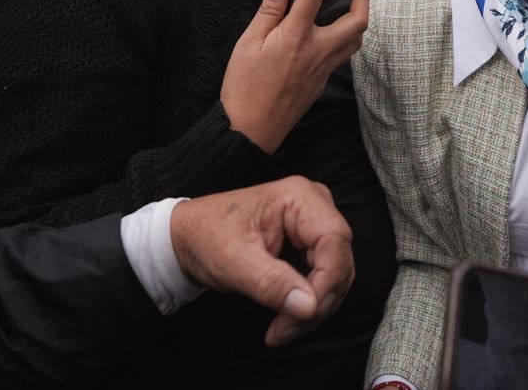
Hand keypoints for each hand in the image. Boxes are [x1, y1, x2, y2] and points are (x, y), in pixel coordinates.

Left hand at [170, 176, 353, 347]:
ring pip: (335, 273)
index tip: (306, 313)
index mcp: (299, 197)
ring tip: (281, 330)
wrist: (188, 236)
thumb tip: (310, 307)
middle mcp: (315, 205)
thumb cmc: (206, 237)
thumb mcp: (234, 261)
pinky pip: (324, 277)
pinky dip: (308, 303)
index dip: (327, 281)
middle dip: (318, 301)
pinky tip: (286, 319)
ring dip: (314, 308)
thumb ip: (272, 284)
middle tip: (286, 330)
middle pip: (339, 259)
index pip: (334, 240)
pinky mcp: (310, 243)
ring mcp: (314, 224)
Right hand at [221, 0, 367, 151]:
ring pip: (355, 40)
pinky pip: (342, 54)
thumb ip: (268, 11)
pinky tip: (329, 32)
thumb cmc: (243, 87)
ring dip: (358, 19)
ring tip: (348, 5)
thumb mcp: (248, 43)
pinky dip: (344, 37)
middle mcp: (318, 50)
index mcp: (297, 36)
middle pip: (357, 21)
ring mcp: (324, 68)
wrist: (250, 131)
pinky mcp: (321, 82)